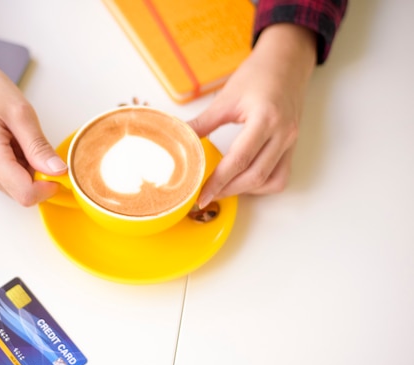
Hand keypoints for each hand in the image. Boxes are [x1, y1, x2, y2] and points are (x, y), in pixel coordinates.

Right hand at [0, 33, 66, 205]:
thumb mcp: (20, 112)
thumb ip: (38, 146)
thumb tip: (58, 171)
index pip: (26, 195)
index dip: (48, 186)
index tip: (58, 167)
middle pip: (23, 192)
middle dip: (38, 173)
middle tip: (35, 140)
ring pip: (17, 184)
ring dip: (28, 166)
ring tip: (18, 135)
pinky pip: (8, 175)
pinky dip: (18, 162)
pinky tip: (11, 139)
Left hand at [188, 24, 316, 207]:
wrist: (287, 61)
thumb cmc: (258, 74)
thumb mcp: (226, 98)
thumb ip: (202, 124)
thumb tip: (179, 139)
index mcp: (265, 119)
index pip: (239, 160)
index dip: (218, 182)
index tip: (202, 196)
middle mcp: (282, 134)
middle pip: (256, 176)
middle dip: (229, 190)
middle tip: (206, 196)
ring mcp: (291, 141)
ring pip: (272, 181)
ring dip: (247, 190)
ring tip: (223, 188)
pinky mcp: (292, 145)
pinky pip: (280, 175)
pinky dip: (262, 184)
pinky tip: (244, 179)